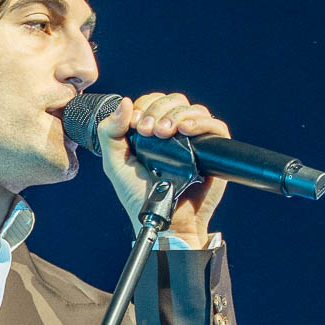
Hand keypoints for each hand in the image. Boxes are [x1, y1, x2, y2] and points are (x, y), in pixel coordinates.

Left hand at [97, 91, 231, 245]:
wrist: (163, 223)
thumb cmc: (139, 198)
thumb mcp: (115, 165)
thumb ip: (110, 134)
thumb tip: (125, 102)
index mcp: (153, 133)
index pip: (154, 102)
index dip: (146, 106)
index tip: (136, 125)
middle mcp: (175, 134)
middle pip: (174, 101)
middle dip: (159, 110)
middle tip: (148, 131)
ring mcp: (195, 141)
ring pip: (194, 109)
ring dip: (176, 114)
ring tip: (164, 133)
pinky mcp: (213, 151)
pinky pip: (214, 126)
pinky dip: (200, 122)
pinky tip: (185, 131)